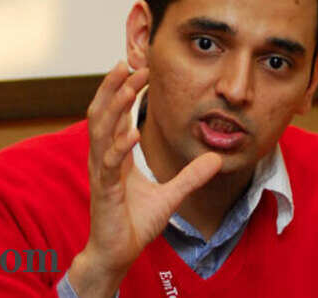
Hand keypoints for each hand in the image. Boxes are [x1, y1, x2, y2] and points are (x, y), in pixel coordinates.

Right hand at [69, 61, 221, 296]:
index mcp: (116, 156)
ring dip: (115, 106)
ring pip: (101, 131)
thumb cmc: (134, 224)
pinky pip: (110, 163)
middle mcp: (104, 159)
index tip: (140, 71)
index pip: (115, 116)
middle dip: (113, 88)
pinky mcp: (105, 191)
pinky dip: (120, 146)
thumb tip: (216, 159)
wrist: (117, 254)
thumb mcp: (171, 196)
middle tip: (128, 63)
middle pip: (102, 114)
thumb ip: (191, 176)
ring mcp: (102, 173)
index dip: (123, 92)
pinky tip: (132, 131)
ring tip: (129, 84)